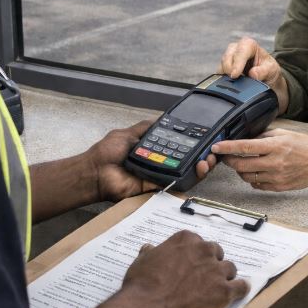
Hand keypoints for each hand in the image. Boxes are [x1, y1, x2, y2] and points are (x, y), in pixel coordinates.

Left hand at [87, 120, 216, 201]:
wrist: (95, 171)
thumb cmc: (106, 153)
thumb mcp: (128, 133)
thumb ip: (146, 128)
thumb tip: (161, 119)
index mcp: (153, 150)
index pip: (178, 147)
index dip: (192, 144)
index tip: (205, 139)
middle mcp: (158, 163)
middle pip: (186, 161)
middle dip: (202, 156)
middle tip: (212, 151)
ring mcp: (158, 176)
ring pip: (185, 173)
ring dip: (200, 167)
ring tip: (208, 160)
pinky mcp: (155, 188)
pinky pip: (175, 184)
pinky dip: (188, 179)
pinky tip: (199, 169)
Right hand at [123, 231, 249, 307]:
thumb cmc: (143, 284)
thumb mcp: (142, 261)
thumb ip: (151, 253)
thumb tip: (149, 248)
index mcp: (186, 240)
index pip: (199, 243)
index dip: (197, 255)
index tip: (193, 264)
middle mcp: (204, 250)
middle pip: (217, 253)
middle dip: (212, 264)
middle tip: (204, 277)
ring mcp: (216, 270)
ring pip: (230, 269)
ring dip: (225, 277)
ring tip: (218, 287)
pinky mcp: (224, 291)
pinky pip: (241, 287)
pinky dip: (240, 289)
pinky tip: (239, 292)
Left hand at [212, 129, 307, 190]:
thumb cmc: (304, 145)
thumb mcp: (284, 133)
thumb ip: (264, 137)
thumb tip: (246, 139)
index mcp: (275, 146)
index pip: (245, 147)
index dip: (228, 147)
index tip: (217, 146)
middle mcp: (275, 163)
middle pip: (242, 165)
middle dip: (229, 161)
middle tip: (226, 156)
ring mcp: (276, 177)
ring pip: (247, 177)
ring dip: (240, 170)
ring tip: (243, 164)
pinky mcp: (279, 187)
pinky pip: (257, 185)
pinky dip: (252, 179)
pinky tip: (256, 172)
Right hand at [218, 36, 288, 113]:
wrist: (266, 78)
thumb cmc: (268, 69)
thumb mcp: (271, 70)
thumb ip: (263, 71)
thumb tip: (253, 74)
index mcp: (249, 45)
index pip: (241, 51)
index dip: (237, 63)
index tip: (235, 75)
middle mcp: (236, 49)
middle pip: (227, 57)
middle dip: (229, 69)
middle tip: (234, 80)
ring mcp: (228, 58)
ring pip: (221, 65)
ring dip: (226, 75)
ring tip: (234, 84)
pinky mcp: (223, 68)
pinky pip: (219, 73)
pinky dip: (222, 79)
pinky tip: (229, 85)